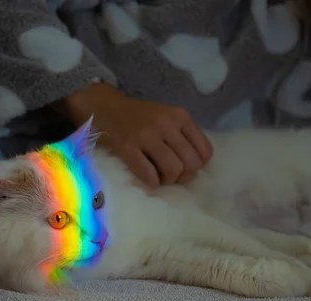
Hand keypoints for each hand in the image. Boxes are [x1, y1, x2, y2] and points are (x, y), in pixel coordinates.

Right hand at [57, 83, 212, 187]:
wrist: (106, 108)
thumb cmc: (140, 117)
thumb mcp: (168, 117)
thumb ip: (184, 135)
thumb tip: (197, 164)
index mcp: (180, 117)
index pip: (205, 151)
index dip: (198, 165)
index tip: (186, 166)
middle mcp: (166, 124)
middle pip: (191, 164)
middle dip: (184, 176)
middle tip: (173, 175)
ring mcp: (146, 136)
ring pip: (173, 170)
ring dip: (168, 180)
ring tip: (161, 177)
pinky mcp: (127, 147)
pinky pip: (149, 174)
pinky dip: (152, 182)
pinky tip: (149, 179)